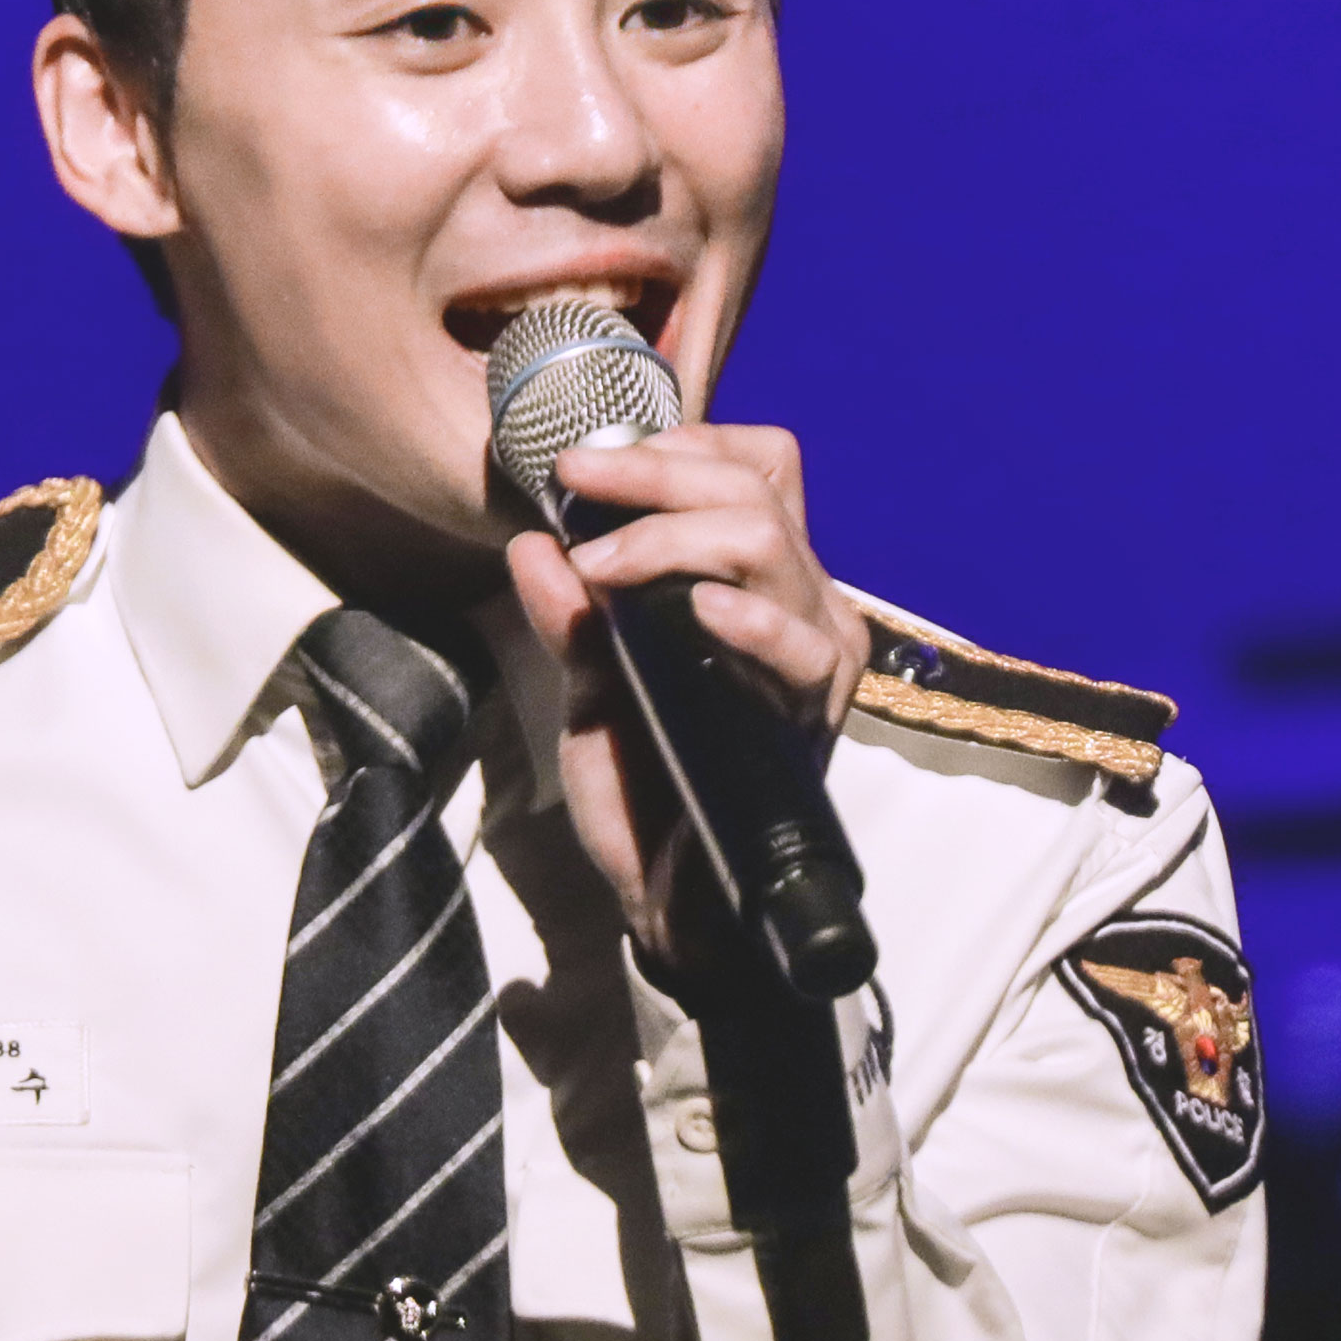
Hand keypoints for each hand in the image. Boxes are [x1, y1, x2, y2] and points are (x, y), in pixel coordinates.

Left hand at [502, 421, 863, 985]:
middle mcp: (797, 603)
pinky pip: (801, 642)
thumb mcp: (589, 689)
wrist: (667, 895)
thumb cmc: (644, 782)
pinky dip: (749, 616)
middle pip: (753, 484)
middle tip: (577, 480)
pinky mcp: (810, 713)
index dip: (677, 444)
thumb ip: (569, 618)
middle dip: (655, 469)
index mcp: (755, 581)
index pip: (752, 465)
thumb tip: (530, 543)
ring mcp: (810, 655)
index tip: (586, 463)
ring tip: (601, 565)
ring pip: (767, 540)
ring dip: (672, 534)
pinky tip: (698, 611)